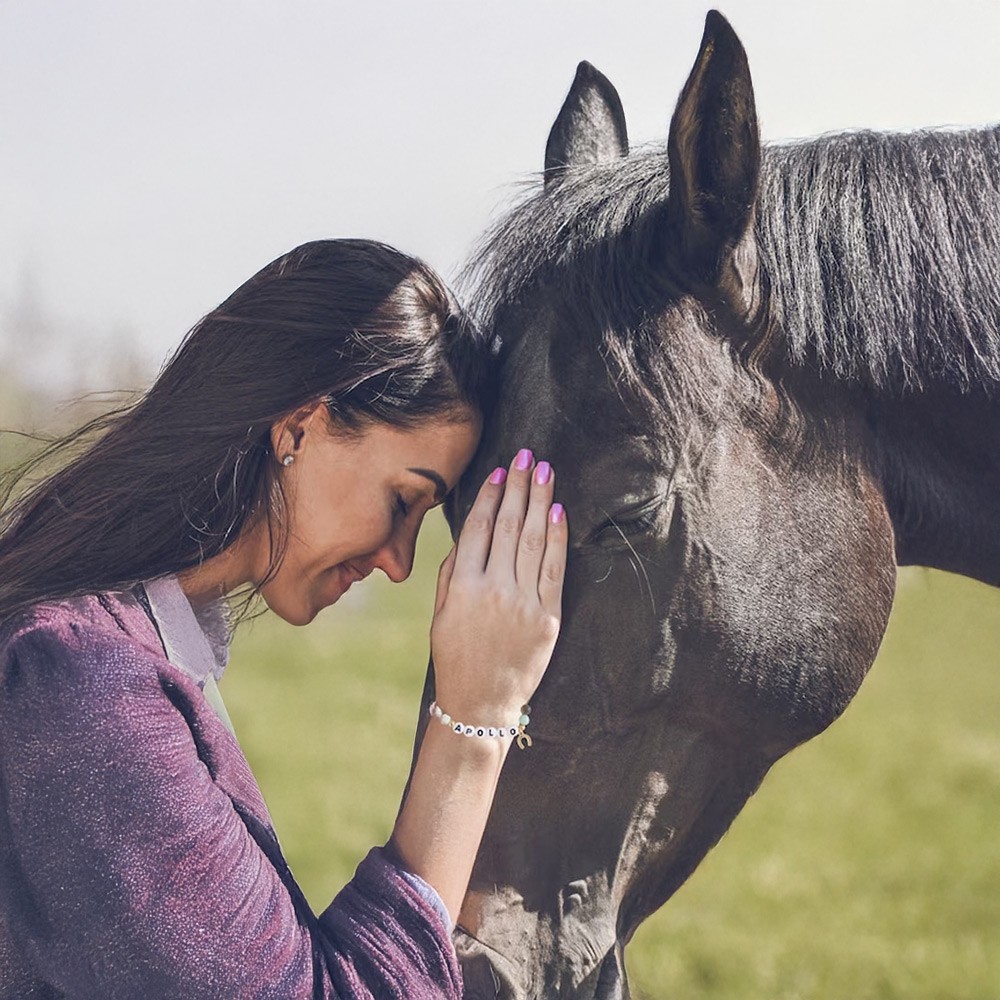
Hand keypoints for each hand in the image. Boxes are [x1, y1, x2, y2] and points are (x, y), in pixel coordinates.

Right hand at [429, 448, 566, 725]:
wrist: (481, 703)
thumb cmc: (455, 655)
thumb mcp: (441, 613)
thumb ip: (453, 570)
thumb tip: (471, 531)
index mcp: (464, 586)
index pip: (480, 528)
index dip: (492, 496)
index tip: (501, 471)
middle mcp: (494, 590)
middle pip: (510, 525)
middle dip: (519, 486)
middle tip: (527, 455)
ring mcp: (524, 603)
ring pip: (535, 540)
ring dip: (540, 500)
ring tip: (545, 471)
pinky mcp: (548, 618)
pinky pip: (555, 569)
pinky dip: (558, 537)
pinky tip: (558, 510)